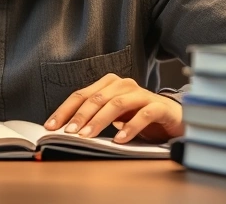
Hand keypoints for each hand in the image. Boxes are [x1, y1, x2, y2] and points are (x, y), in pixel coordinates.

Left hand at [44, 73, 182, 143]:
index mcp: (109, 85)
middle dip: (80, 116)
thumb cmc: (139, 116)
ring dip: (99, 121)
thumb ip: (95, 118)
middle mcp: (124, 85)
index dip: (64, 110)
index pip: (81, 95)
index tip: (51, 126)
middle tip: (69, 133)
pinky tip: (120, 140)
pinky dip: (130, 128)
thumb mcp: (114, 117)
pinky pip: (143, 115)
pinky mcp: (159, 106)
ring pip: (116, 104)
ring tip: (87, 136)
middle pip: (96, 98)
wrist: (174, 117)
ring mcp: (142, 94)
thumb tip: (68, 130)